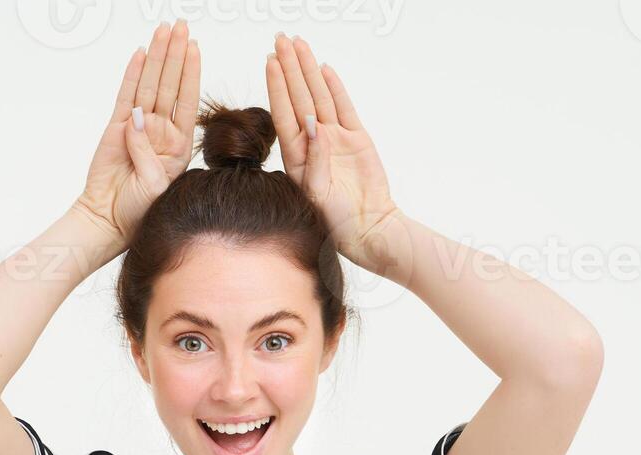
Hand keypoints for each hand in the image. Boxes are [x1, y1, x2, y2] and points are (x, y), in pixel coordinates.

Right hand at [73, 20, 199, 249]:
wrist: (109, 220)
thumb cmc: (139, 209)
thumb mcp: (156, 184)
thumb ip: (149, 153)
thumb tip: (136, 121)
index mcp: (178, 143)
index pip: (186, 99)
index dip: (190, 72)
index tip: (195, 47)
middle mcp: (160, 130)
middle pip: (169, 83)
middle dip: (175, 53)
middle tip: (180, 26)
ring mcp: (137, 126)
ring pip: (149, 84)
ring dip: (157, 56)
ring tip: (163, 31)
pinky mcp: (115, 128)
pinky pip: (125, 95)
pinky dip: (132, 74)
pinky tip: (140, 54)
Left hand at [267, 33, 402, 274]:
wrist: (369, 231)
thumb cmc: (337, 222)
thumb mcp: (317, 194)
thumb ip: (315, 160)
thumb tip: (314, 124)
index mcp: (296, 156)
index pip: (284, 112)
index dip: (277, 85)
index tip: (271, 61)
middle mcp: (313, 142)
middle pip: (299, 96)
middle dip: (290, 67)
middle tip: (281, 38)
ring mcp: (335, 139)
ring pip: (320, 96)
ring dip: (309, 70)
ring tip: (300, 44)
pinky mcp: (357, 139)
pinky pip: (344, 107)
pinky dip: (335, 87)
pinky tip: (324, 68)